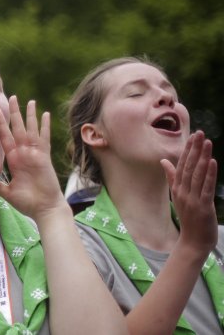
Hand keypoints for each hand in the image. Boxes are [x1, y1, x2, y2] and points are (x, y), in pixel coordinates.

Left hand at [0, 96, 63, 218]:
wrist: (44, 210)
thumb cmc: (28, 202)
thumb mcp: (8, 192)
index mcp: (14, 160)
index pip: (5, 138)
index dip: (0, 125)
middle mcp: (23, 153)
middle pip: (17, 129)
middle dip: (14, 114)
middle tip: (11, 97)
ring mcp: (34, 154)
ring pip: (30, 130)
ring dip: (29, 115)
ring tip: (29, 100)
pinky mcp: (44, 157)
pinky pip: (44, 139)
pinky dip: (45, 126)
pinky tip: (46, 114)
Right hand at [162, 131, 218, 254]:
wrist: (193, 242)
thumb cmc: (189, 219)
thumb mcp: (179, 196)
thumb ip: (172, 177)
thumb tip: (164, 161)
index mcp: (177, 188)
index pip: (181, 165)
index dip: (187, 150)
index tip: (193, 136)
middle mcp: (182, 191)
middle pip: (188, 166)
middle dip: (194, 149)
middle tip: (199, 133)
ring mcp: (192, 198)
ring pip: (197, 174)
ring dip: (202, 157)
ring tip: (207, 142)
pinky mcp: (202, 206)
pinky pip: (205, 187)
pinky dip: (208, 174)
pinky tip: (212, 162)